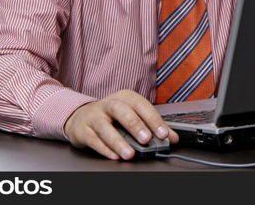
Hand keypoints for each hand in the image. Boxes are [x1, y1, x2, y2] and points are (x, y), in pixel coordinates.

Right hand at [63, 89, 178, 159]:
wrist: (82, 117)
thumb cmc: (112, 117)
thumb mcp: (132, 116)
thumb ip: (153, 126)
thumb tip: (173, 138)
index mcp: (125, 97)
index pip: (141, 105)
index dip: (153, 119)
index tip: (163, 134)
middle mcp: (109, 104)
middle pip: (122, 111)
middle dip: (135, 124)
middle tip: (146, 139)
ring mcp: (94, 116)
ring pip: (105, 127)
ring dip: (118, 141)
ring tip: (129, 154)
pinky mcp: (82, 130)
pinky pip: (93, 139)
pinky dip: (104, 149)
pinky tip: (114, 156)